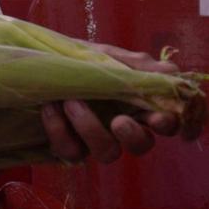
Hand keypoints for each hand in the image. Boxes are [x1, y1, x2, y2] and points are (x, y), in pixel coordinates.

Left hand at [41, 44, 185, 163]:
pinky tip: (50, 106)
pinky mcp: (69, 147)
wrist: (36, 62)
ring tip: (71, 102)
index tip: (159, 119)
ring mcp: (95, 140)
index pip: (168, 122)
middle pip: (142, 145)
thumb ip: (137, 65)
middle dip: (134, 136)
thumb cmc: (78, 59)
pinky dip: (59, 129)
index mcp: (138, 103)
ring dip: (91, 128)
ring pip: (108, 153)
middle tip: (119, 121)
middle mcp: (121, 127)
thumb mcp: (106, 55)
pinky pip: (71, 151)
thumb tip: (170, 73)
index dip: (172, 126)